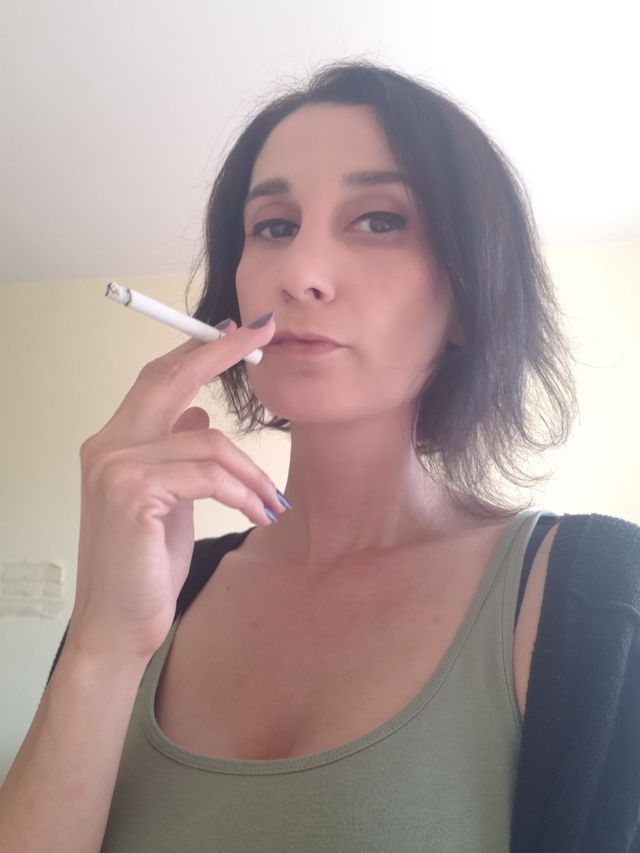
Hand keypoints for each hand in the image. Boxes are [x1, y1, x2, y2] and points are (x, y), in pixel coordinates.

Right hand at [66, 315, 283, 662]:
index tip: (236, 332)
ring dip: (252, 471)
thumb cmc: (145, 565)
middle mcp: (107, 446)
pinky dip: (243, 492)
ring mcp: (115, 467)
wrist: (118, 627)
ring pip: (207, 440)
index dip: (196, 351)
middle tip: (263, 335)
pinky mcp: (133, 493)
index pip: (157, 380)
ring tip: (272, 501)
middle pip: (170, 379)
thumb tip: (201, 414)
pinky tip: (259, 514)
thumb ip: (177, 454)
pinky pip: (208, 474)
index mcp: (114, 443)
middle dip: (220, 351)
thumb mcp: (169, 500)